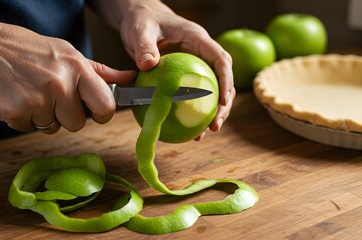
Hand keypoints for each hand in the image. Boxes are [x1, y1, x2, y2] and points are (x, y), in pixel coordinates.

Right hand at [0, 19, 134, 132]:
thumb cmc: (27, 50)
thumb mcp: (67, 53)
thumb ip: (99, 71)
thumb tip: (130, 78)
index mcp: (77, 69)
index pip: (106, 106)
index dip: (102, 113)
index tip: (94, 111)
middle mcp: (60, 85)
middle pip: (78, 124)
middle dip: (66, 115)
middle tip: (50, 95)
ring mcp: (36, 100)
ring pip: (51, 128)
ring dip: (42, 117)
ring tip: (30, 92)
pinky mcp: (15, 113)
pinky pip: (28, 129)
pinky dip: (22, 118)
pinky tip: (16, 97)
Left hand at [117, 0, 234, 138]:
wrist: (139, 19)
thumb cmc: (142, 20)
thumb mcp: (141, 31)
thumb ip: (144, 47)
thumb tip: (148, 65)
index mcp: (198, 40)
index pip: (221, 60)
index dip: (226, 81)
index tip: (223, 102)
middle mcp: (201, 54)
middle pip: (222, 80)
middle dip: (223, 104)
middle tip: (215, 126)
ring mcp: (194, 66)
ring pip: (210, 91)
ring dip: (209, 113)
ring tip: (202, 135)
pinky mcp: (184, 76)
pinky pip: (190, 95)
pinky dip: (189, 112)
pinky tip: (184, 130)